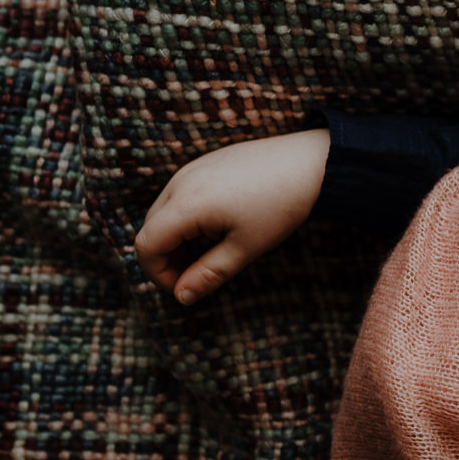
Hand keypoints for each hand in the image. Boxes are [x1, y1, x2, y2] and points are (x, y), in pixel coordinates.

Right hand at [134, 128, 329, 303]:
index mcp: (186, 203)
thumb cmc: (281, 205)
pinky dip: (186, 218)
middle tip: (195, 275)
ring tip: (209, 253)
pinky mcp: (205, 163)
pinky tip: (218, 227)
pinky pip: (180, 194)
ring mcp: (192, 168)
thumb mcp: (245, 247)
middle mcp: (181, 180)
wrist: (312, 162)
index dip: (158, 274)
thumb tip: (182, 297)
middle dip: (165, 258)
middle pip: (150, 228)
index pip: (146, 245)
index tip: (183, 288)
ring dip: (175, 238)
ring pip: (163, 211)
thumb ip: (208, 274)